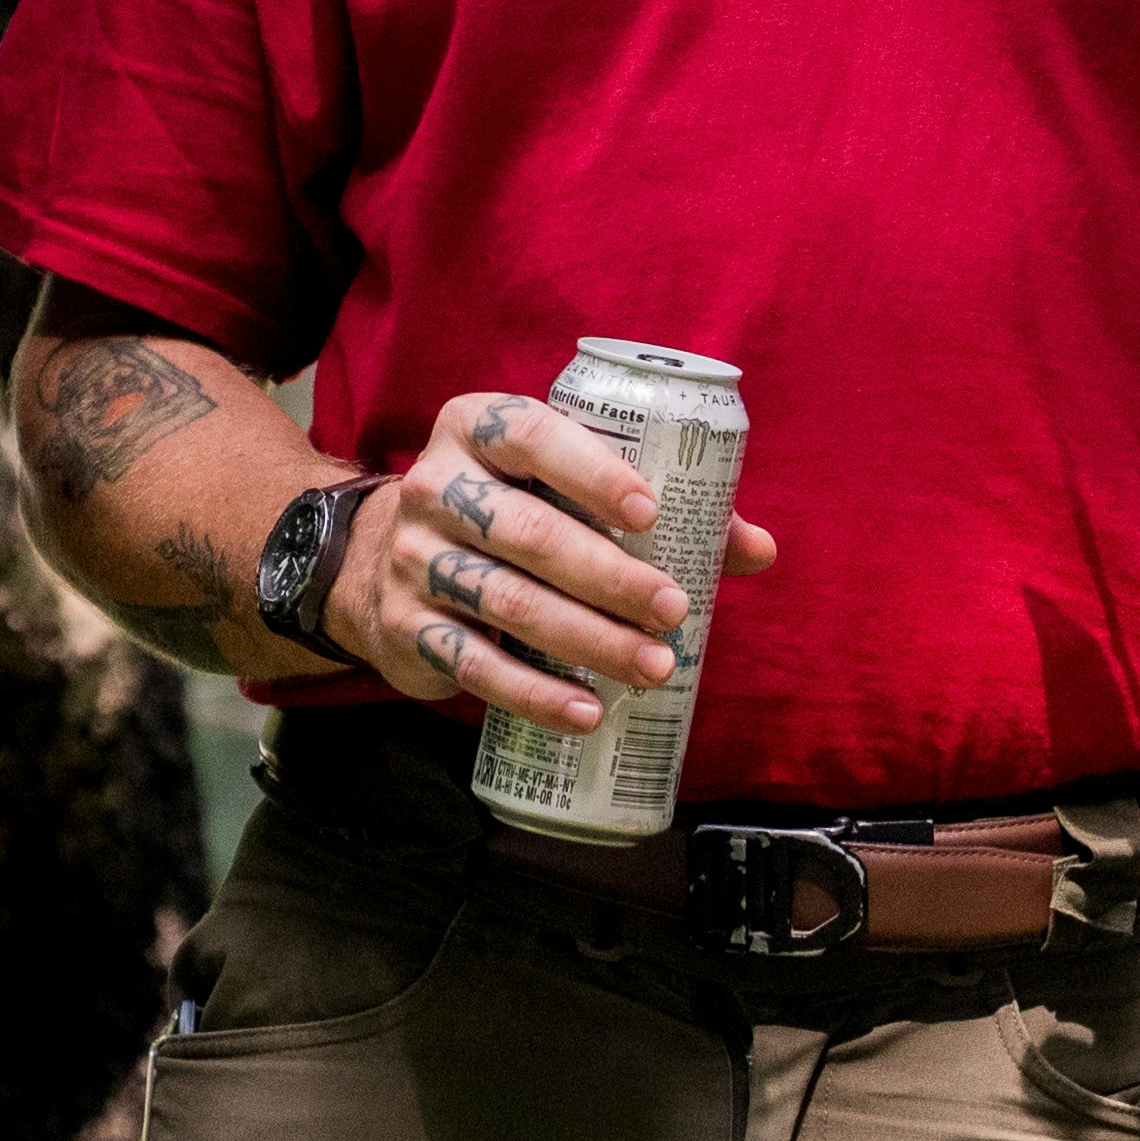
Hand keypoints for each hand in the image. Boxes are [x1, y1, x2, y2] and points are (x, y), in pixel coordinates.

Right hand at [325, 385, 777, 733]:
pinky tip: (586, 712)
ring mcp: (412, 559)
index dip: (592, 472)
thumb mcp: (559, 486)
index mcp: (477, 428)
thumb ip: (657, 507)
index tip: (652, 515)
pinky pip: (473, 665)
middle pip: (527, 533)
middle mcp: (434, 486)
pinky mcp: (404, 628)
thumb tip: (758, 548)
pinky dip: (533, 694)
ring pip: (505, 601)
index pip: (532, 436)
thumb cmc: (511, 512)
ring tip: (652, 668)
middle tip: (674, 611)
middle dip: (609, 577)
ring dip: (586, 641)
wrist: (381, 562)